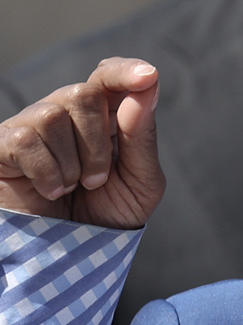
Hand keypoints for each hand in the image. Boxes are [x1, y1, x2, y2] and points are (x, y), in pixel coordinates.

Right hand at [0, 58, 163, 228]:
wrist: (71, 253)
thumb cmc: (107, 213)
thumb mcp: (140, 182)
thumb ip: (143, 136)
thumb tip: (146, 87)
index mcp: (103, 116)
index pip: (108, 75)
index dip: (124, 71)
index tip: (146, 77)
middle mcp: (64, 113)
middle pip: (84, 93)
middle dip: (99, 144)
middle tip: (96, 180)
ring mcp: (30, 126)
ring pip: (52, 116)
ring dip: (72, 164)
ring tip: (71, 188)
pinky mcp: (2, 146)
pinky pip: (24, 140)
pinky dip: (46, 172)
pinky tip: (50, 190)